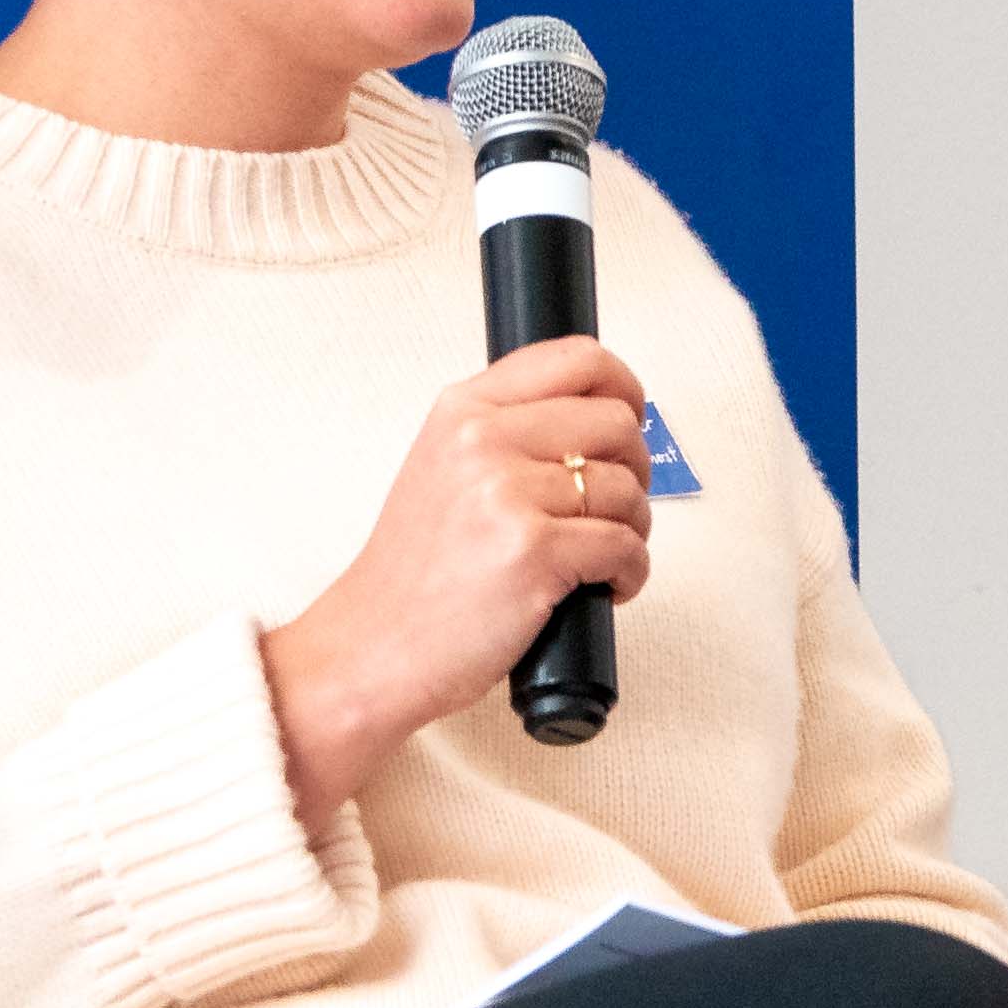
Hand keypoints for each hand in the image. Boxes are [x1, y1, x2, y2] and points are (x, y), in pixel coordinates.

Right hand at [262, 339, 654, 824]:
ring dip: (632, 530)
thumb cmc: (414, 574)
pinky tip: (601, 588)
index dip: (624, 388)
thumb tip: (596, 419)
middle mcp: (483, 441)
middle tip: (612, 509)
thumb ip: (508, 433)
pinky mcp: (533, 551)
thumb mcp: (444, 469)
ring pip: (628, 490)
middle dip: (635, 471)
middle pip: (618, 424)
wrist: (372, 647)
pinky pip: (627, 547)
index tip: (632, 417)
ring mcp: (507, 494)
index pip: (577, 360)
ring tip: (597, 558)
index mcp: (463, 411)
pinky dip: (629, 574)